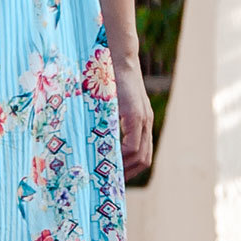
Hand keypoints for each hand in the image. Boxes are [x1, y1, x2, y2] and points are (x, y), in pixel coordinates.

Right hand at [114, 53, 154, 178]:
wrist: (119, 59)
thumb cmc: (110, 79)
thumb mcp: (110, 104)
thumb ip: (109, 119)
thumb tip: (94, 136)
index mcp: (141, 122)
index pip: (142, 155)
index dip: (131, 169)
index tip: (117, 177)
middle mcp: (146, 122)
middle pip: (145, 159)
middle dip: (130, 173)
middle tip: (112, 181)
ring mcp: (143, 119)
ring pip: (141, 153)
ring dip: (126, 166)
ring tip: (110, 172)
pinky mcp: (136, 114)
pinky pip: (134, 142)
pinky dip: (125, 153)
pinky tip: (113, 156)